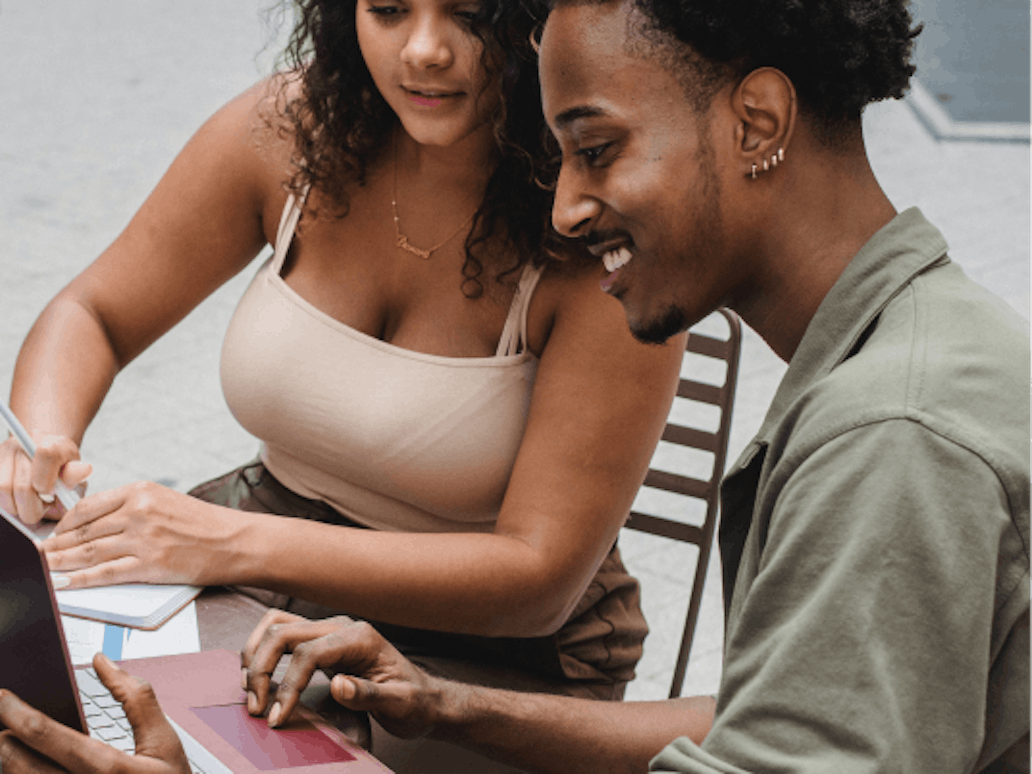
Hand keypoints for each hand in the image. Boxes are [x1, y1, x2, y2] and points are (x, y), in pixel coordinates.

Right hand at [0, 433, 90, 525]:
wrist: (44, 460)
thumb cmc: (62, 473)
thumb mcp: (75, 477)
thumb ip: (76, 477)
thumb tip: (84, 469)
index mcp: (53, 441)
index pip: (46, 454)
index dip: (47, 482)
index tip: (50, 493)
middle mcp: (25, 441)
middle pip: (23, 484)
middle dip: (33, 506)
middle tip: (42, 507)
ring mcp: (5, 451)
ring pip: (4, 489)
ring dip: (17, 506)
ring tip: (30, 503)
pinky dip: (6, 502)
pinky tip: (18, 499)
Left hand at [0, 652, 189, 772]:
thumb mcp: (163, 741)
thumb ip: (135, 697)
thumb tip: (102, 660)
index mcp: (108, 770)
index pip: (46, 735)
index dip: (16, 711)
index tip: (2, 695)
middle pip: (15, 762)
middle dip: (3, 738)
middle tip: (4, 722)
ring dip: (8, 761)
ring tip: (13, 746)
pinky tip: (29, 766)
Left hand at [41, 481, 242, 588]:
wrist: (234, 541)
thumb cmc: (204, 523)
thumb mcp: (165, 500)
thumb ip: (131, 506)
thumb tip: (97, 522)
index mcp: (141, 491)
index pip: (88, 507)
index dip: (65, 523)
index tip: (56, 533)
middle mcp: (139, 512)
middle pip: (84, 531)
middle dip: (58, 545)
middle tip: (43, 553)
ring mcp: (144, 539)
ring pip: (90, 552)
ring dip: (63, 563)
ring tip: (48, 568)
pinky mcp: (151, 565)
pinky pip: (107, 573)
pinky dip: (83, 580)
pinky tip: (69, 583)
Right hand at [241, 610, 443, 739]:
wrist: (424, 699)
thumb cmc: (413, 702)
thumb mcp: (399, 703)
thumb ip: (368, 694)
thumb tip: (338, 684)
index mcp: (361, 638)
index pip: (309, 652)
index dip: (288, 685)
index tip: (278, 717)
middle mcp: (342, 627)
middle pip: (284, 633)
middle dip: (261, 669)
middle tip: (257, 707)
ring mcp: (330, 631)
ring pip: (277, 627)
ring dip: (256, 655)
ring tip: (252, 692)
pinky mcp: (321, 642)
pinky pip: (282, 634)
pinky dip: (262, 651)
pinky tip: (259, 677)